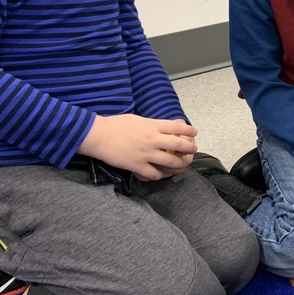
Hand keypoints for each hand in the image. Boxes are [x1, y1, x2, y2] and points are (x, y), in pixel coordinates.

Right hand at [79, 114, 196, 180]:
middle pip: (180, 145)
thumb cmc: (116, 124)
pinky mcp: (137, 166)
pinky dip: (160, 175)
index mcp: (153, 126)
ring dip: (180, 164)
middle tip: (193, 150)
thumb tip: (164, 128)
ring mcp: (146, 154)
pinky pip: (155, 174)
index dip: (189, 131)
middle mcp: (153, 140)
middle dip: (190, 149)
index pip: (178, 127)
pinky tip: (161, 174)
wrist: (99, 136)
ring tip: (182, 164)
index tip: (194, 133)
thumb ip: (153, 125)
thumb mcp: (139, 119)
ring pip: (171, 162)